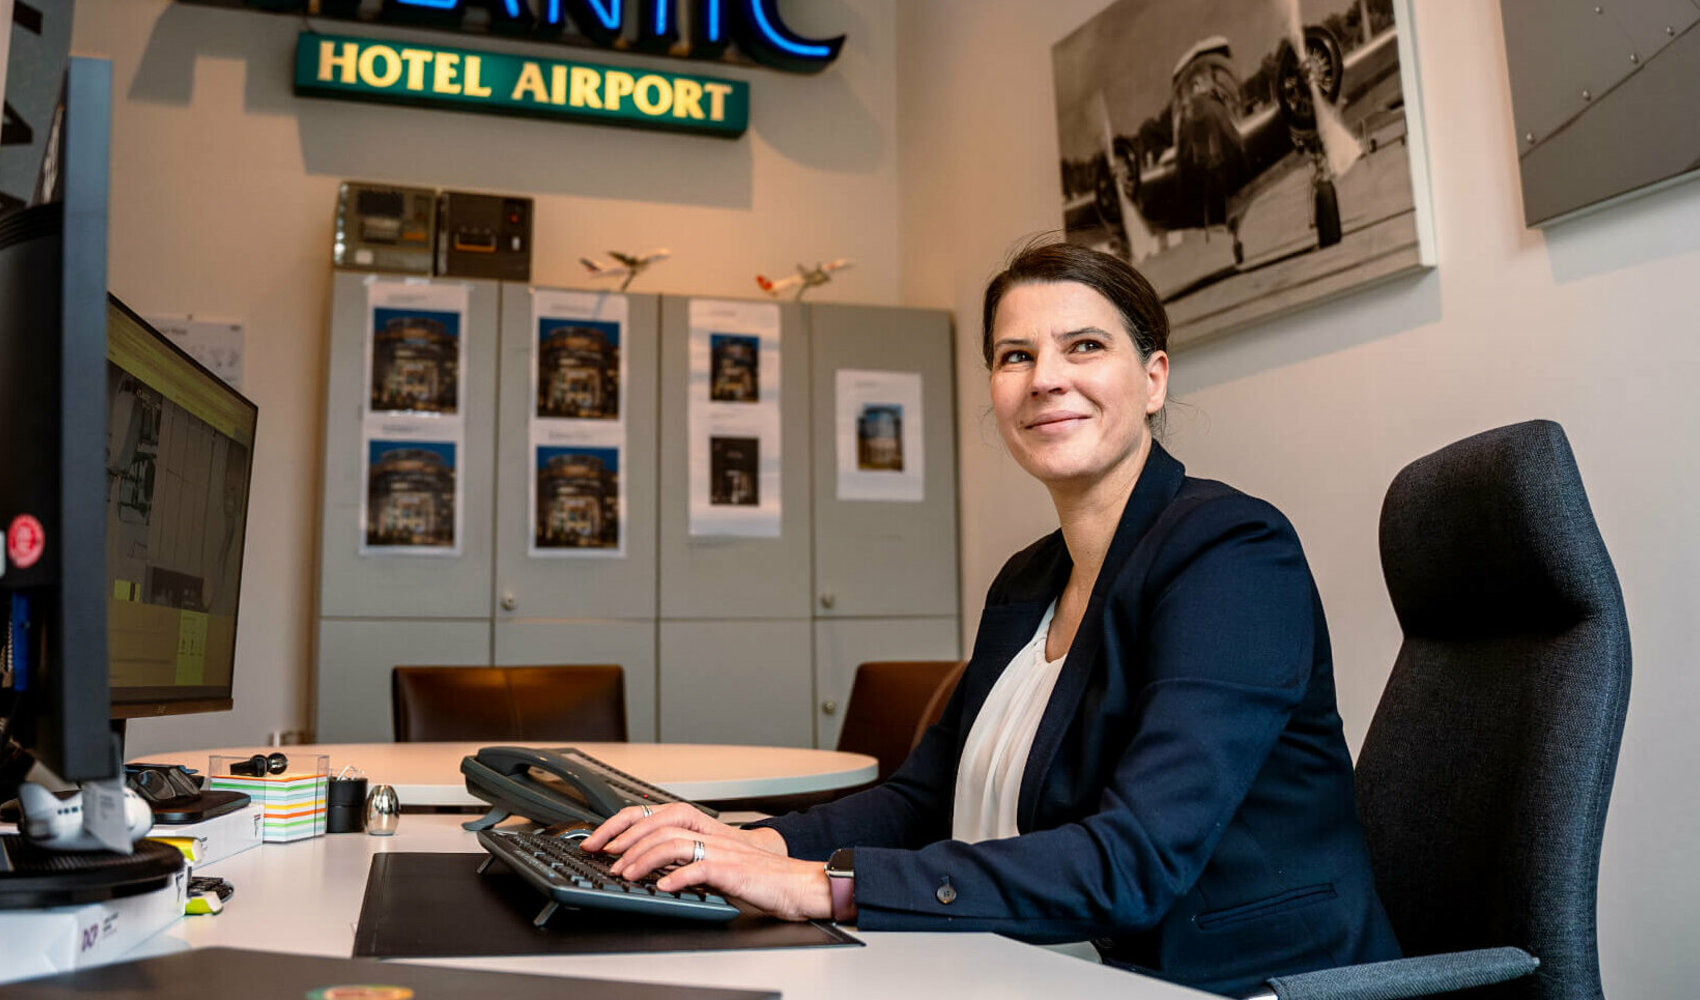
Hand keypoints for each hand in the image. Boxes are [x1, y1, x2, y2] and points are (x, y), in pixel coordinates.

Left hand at [605, 825, 832, 921]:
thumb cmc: (759, 876)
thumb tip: (651, 865)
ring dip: (644, 859)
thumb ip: (687, 858)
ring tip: (626, 874)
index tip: (600, 841)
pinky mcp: (733, 870)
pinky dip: (677, 877)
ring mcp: (721, 850)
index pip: (654, 816)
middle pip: (658, 825)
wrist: (797, 883)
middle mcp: (709, 835)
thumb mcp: (716, 862)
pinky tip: (663, 887)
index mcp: (703, 830)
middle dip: (625, 840)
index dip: (623, 825)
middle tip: (604, 857)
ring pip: (673, 843)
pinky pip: (700, 869)